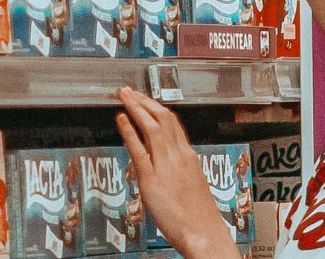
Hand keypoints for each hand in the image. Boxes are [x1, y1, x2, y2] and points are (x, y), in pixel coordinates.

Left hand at [114, 88, 239, 258]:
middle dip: (144, 101)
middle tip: (129, 91)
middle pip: (162, 117)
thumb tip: (167, 163)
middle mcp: (178, 155)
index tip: (145, 99)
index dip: (156, 107)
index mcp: (189, 156)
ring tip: (124, 97)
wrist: (203, 232)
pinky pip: (139, 149)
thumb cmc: (198, 215)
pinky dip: (129, 131)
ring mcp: (165, 165)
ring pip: (152, 126)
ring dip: (136, 107)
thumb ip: (179, 169)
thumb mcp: (191, 183)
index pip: (173, 122)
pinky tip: (121, 120)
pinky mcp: (151, 179)